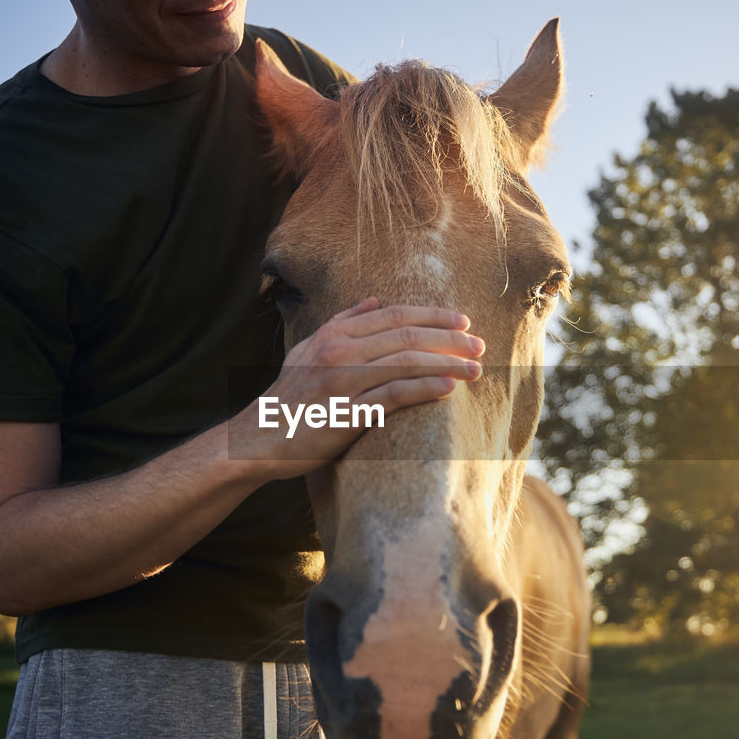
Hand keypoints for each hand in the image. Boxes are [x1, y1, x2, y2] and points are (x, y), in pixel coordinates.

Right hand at [229, 297, 483, 477]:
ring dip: (445, 364)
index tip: (463, 321)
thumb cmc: (289, 397)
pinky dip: (424, 389)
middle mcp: (338, 353)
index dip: (432, 316)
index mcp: (334, 335)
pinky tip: (448, 388)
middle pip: (406, 337)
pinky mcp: (346, 414)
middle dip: (448, 339)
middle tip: (479, 346)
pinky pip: (393, 396)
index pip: (394, 315)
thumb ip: (341, 323)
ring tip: (474, 369)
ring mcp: (342, 383)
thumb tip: (373, 299)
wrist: (260, 438)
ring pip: (404, 363)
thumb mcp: (307, 350)